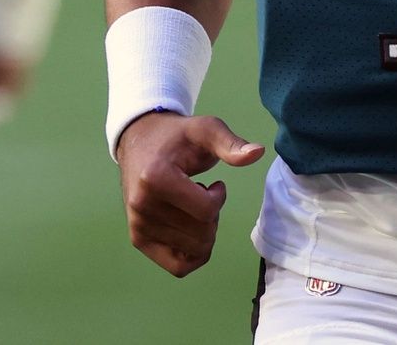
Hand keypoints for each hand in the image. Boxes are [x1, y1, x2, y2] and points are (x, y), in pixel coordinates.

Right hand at [117, 111, 264, 276]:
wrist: (139, 142)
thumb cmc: (176, 137)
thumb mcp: (204, 129)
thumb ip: (230, 143)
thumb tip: (258, 152)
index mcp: (155, 178)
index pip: (206, 210)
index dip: (219, 198)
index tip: (215, 184)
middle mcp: (142, 206)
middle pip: (202, 234)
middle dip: (212, 216)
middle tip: (200, 195)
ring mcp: (138, 226)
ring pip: (194, 252)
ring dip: (203, 232)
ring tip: (190, 207)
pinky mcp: (138, 240)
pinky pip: (178, 267)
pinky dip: (194, 255)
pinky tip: (191, 230)